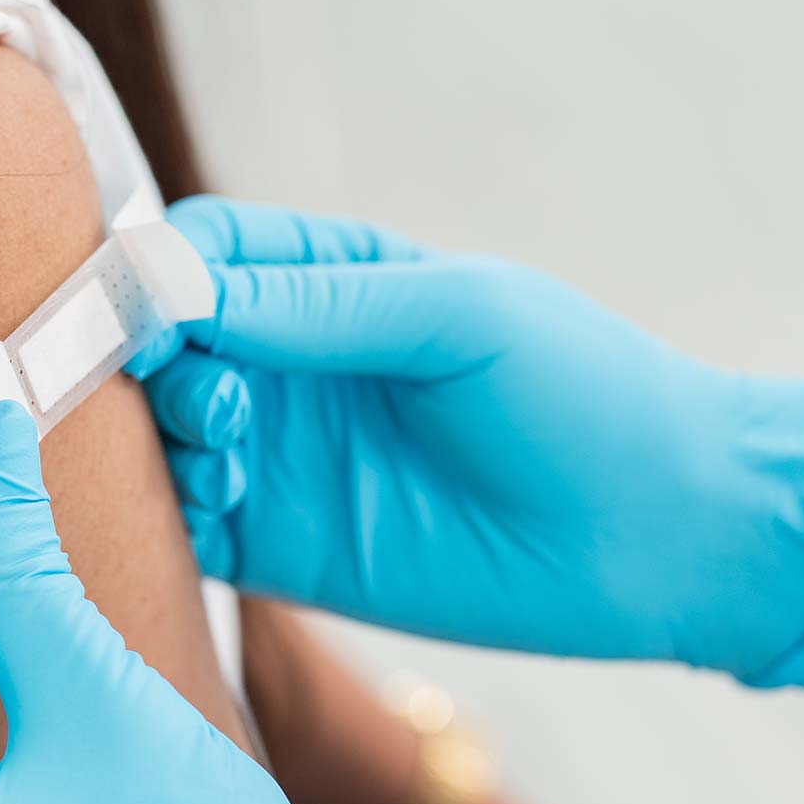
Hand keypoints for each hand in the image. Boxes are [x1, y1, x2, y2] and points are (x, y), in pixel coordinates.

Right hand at [128, 196, 803, 687]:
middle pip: (159, 342)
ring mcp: (286, 458)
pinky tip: (211, 499)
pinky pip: (188, 526)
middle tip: (177, 382)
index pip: (204, 253)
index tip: (147, 303)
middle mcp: (295, 366)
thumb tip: (181, 287)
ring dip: (154, 430)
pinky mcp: (288, 550)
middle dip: (138, 352)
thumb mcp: (457, 317)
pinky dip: (166, 511)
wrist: (666, 533)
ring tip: (223, 441)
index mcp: (336, 282)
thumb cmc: (586, 394)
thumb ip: (319, 305)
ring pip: (158, 433)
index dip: (156, 271)